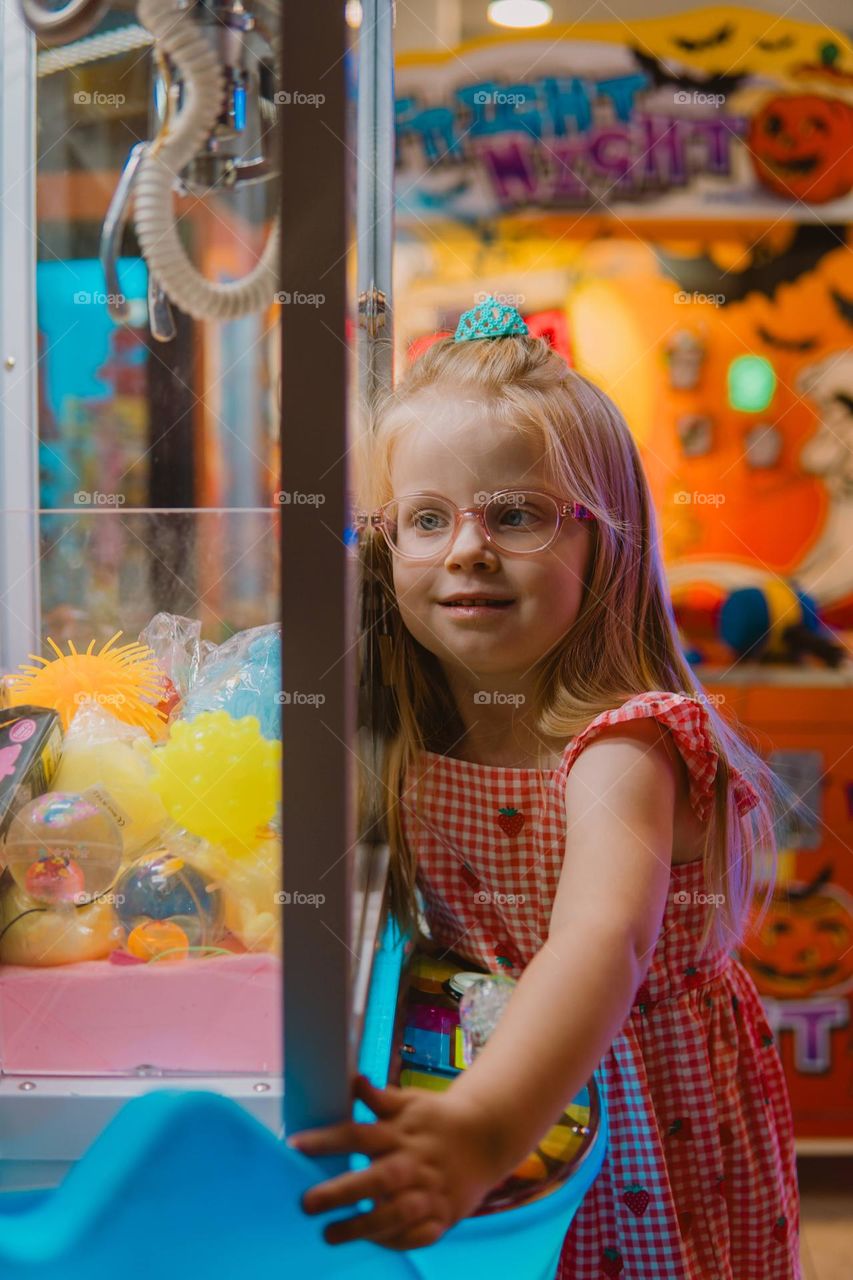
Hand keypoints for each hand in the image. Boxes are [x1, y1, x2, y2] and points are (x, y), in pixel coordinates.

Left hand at [288, 1075, 502, 1249]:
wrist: (487, 1137)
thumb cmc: (438, 1119)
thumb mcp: (410, 1101)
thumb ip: (379, 1098)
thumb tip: (353, 1081)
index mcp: (400, 1132)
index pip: (358, 1134)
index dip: (326, 1140)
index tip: (295, 1145)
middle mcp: (413, 1163)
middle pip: (375, 1179)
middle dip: (341, 1193)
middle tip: (307, 1203)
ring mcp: (428, 1192)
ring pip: (395, 1214)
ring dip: (362, 1226)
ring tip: (330, 1234)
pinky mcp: (442, 1217)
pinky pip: (416, 1235)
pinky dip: (395, 1240)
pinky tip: (372, 1241)